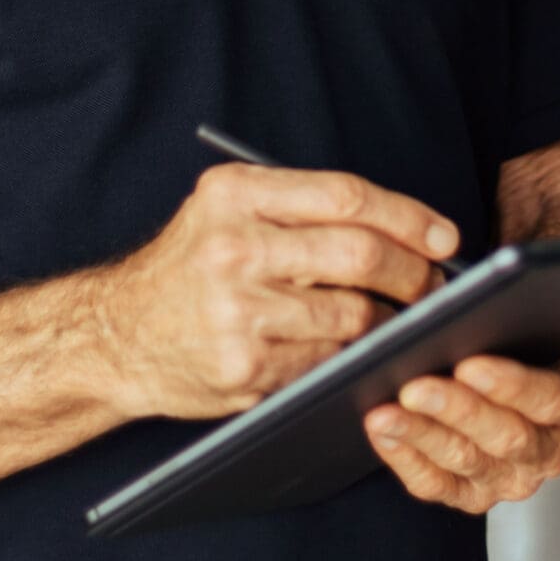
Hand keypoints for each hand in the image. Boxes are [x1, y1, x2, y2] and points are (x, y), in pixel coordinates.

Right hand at [101, 164, 460, 420]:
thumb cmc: (189, 268)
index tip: (443, 236)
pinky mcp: (243, 366)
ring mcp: (237, 311)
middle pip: (359, 255)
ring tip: (396, 319)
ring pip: (352, 317)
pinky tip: (351, 351)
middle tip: (433, 285)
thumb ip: (302, 209)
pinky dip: (349, 357)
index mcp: (235, 194)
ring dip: (388, 322)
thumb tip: (409, 230)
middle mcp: (233, 248)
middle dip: (412, 273)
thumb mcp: (227, 211)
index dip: (408, 217)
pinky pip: (327, 361)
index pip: (346, 196)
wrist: (116, 335)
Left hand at [363, 193, 559, 512]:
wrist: (517, 360)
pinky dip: (407, 459)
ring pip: (468, 464)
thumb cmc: (541, 320)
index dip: (513, 385)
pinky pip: (436, 485)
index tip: (471, 361)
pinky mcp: (469, 489)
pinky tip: (380, 427)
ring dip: (426, 435)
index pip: (554, 399)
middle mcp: (552, 447)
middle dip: (460, 411)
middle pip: (508, 438)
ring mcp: (510, 475)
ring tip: (386, 405)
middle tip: (417, 380)